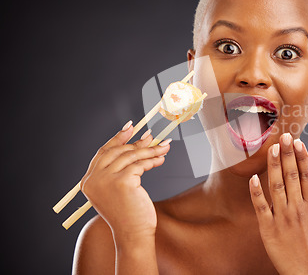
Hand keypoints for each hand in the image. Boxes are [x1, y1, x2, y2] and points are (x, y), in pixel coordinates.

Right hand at [81, 121, 171, 239]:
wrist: (133, 235)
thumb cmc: (129, 213)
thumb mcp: (120, 188)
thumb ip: (123, 167)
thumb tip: (142, 140)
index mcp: (88, 181)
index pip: (103, 152)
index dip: (118, 138)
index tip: (131, 127)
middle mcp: (93, 180)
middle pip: (117, 151)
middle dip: (136, 142)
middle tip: (152, 137)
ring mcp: (106, 180)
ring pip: (131, 156)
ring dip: (149, 150)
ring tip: (163, 148)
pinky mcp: (122, 181)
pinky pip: (140, 164)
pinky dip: (152, 160)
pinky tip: (160, 160)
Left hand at [249, 133, 307, 274]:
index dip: (303, 157)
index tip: (299, 142)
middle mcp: (298, 209)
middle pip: (292, 175)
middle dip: (287, 154)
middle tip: (284, 136)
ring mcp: (282, 218)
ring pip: (276, 186)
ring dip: (273, 166)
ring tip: (271, 148)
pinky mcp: (268, 229)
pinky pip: (260, 207)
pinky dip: (256, 192)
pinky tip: (252, 178)